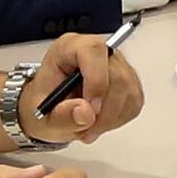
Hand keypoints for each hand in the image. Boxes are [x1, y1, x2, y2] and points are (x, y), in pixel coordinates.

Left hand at [21, 34, 143, 140]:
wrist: (53, 111)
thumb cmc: (46, 106)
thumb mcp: (43, 118)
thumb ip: (61, 116)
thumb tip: (85, 113)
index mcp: (69, 48)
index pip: (93, 51)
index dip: (96, 80)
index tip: (91, 108)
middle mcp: (96, 52)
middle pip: (116, 75)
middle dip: (104, 110)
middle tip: (86, 129)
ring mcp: (116, 65)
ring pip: (128, 90)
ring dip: (110, 118)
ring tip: (89, 128)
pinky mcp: (129, 82)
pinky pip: (133, 103)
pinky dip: (118, 119)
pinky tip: (100, 122)